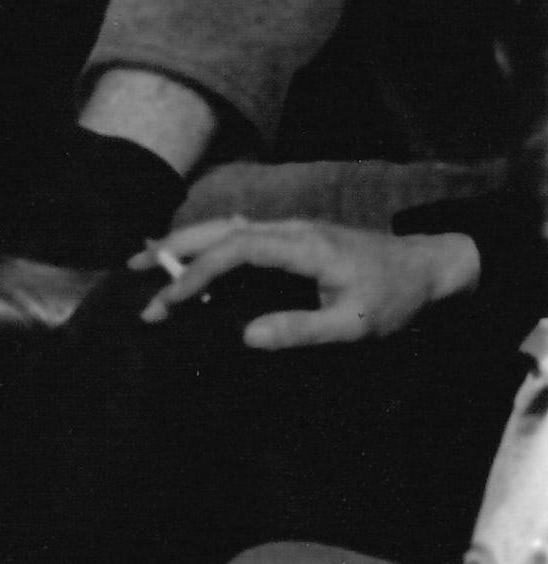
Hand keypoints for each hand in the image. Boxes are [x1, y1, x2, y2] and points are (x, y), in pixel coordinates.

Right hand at [135, 218, 477, 346]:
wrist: (429, 266)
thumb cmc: (395, 298)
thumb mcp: (356, 325)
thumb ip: (301, 329)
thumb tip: (244, 336)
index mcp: (302, 246)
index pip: (233, 252)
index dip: (195, 275)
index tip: (168, 302)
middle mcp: (288, 229)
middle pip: (218, 229)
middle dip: (172, 248)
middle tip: (132, 269)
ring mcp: (288, 228)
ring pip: (223, 227)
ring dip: (184, 241)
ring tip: (147, 259)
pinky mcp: (291, 235)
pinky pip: (237, 232)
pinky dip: (205, 241)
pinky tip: (188, 252)